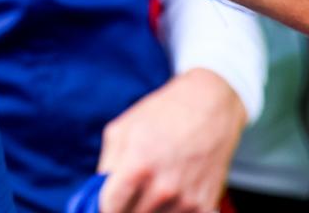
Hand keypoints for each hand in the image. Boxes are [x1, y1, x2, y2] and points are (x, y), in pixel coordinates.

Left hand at [97, 69, 245, 212]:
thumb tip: (98, 196)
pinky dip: (173, 210)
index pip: (110, 208)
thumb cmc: (163, 114)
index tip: (110, 201)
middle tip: (132, 191)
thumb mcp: (123, 129)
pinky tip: (174, 192)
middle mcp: (163, 187)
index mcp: (138, 166)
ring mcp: (186, 200)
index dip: (106, 206)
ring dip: (150, 209)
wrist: (210, 106)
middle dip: (126, 207)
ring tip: (154, 187)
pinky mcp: (205, 205)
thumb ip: (107, 166)